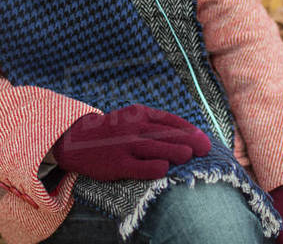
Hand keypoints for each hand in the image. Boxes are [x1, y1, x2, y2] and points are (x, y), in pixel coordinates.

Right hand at [52, 103, 210, 181]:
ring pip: (154, 148)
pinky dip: (151, 167)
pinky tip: (164, 169)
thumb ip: (155, 124)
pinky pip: (137, 166)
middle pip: (165, 133)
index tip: (203, 139)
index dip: (189, 130)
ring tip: (189, 155)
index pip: (170, 120)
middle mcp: (133, 127)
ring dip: (174, 151)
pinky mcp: (117, 164)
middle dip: (188, 140)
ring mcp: (124, 145)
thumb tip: (187, 134)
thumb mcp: (132, 118)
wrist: (77, 140)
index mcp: (139, 113)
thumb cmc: (113, 131)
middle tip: (205, 148)